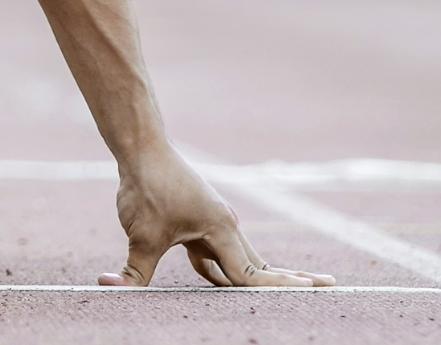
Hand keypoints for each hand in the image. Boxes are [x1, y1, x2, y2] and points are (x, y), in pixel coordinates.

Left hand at [98, 147, 332, 287]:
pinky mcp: (196, 221)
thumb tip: (110, 288)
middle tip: (330, 286)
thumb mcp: (140, 236)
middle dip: (291, 278)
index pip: (252, 273)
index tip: (313, 292)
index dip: (280, 287)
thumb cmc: (148, 189)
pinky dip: (218, 269)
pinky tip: (214, 282)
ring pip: (239, 257)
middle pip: (260, 264)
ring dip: (260, 274)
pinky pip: (214, 253)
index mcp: (222, 230)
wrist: (141, 150)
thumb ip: (133, 271)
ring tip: (292, 285)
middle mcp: (225, 226)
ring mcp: (212, 223)